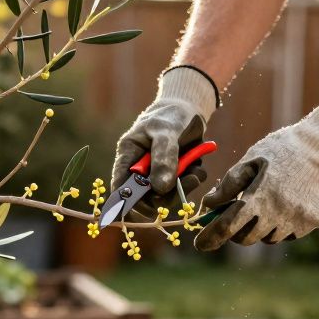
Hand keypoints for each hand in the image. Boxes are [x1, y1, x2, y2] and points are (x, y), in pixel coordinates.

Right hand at [111, 66, 218, 212]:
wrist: (191, 110)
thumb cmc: (171, 116)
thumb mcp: (166, 132)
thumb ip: (163, 158)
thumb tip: (160, 189)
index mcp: (128, 156)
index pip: (120, 186)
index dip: (127, 202)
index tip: (146, 207)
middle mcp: (140, 170)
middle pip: (144, 197)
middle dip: (164, 197)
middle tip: (182, 185)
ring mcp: (158, 174)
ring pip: (166, 196)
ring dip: (183, 189)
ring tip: (195, 173)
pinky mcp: (175, 175)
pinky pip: (183, 188)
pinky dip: (193, 181)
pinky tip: (198, 167)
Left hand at [196, 93, 318, 250]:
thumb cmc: (284, 148)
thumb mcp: (252, 159)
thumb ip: (229, 184)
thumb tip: (209, 205)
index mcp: (259, 197)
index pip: (227, 227)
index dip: (210, 237)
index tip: (200, 244)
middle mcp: (279, 215)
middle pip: (246, 238)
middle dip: (235, 231)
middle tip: (235, 216)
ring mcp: (298, 221)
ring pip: (268, 237)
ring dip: (260, 227)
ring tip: (266, 202)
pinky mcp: (314, 223)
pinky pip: (289, 233)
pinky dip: (281, 225)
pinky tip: (287, 202)